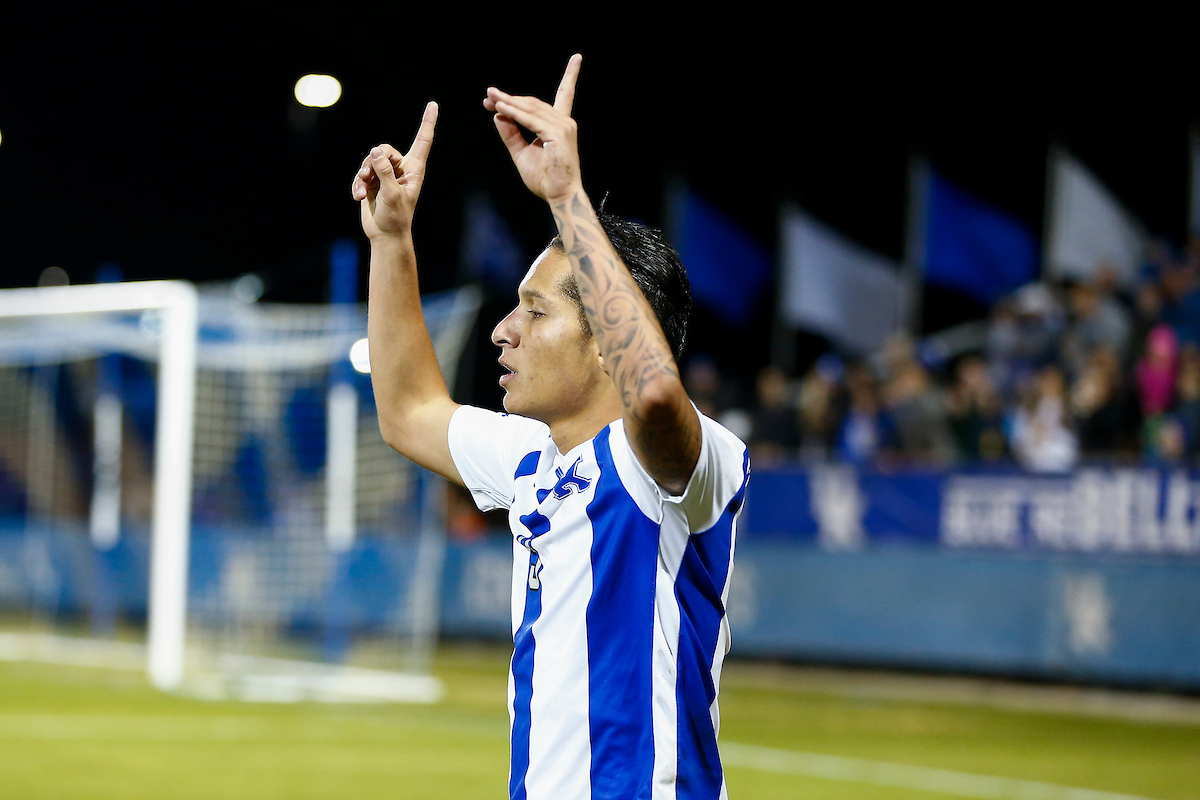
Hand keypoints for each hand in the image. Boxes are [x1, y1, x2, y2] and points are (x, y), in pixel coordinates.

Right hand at [351, 101, 437, 238]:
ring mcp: (386, 175)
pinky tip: (358, 197)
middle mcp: (401, 168)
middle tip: (369, 178)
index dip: (427, 122)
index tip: (433, 104)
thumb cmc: (396, 217)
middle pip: (384, 149)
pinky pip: (361, 173)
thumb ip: (385, 171)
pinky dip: (358, 184)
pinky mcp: (373, 182)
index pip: (423, 140)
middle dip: (374, 162)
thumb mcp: (392, 194)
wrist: (385, 234)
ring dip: (363, 175)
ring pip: (370, 160)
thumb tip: (375, 151)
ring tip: (364, 191)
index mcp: (414, 169)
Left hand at [483, 54, 581, 204]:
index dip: (572, 74)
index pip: (566, 94)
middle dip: (510, 99)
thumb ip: (511, 134)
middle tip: (489, 97)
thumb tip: (498, 116)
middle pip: (533, 102)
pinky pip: (530, 120)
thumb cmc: (545, 179)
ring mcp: (562, 127)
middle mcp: (564, 122)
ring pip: (530, 109)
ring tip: (490, 99)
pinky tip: (500, 109)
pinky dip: (514, 114)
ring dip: (508, 103)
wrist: (559, 196)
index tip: (577, 58)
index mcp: (559, 125)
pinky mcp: (557, 134)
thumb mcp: (522, 153)